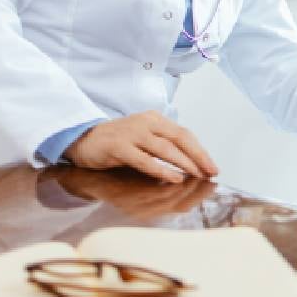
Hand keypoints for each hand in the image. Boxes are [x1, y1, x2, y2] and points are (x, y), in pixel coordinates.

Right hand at [64, 111, 218, 183]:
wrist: (83, 139)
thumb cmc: (118, 141)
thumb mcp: (144, 138)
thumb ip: (164, 145)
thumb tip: (192, 163)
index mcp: (155, 119)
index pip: (184, 134)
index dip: (200, 151)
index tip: (213, 167)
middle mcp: (146, 123)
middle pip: (179, 138)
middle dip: (198, 157)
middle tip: (211, 173)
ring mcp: (132, 133)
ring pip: (165, 148)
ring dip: (184, 163)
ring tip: (197, 175)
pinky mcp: (118, 147)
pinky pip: (144, 159)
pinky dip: (161, 169)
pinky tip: (174, 177)